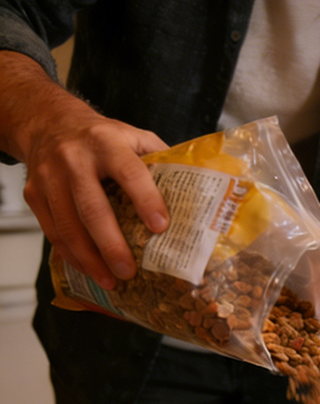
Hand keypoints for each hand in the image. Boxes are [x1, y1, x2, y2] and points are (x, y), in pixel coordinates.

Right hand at [24, 104, 169, 289]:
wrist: (49, 122)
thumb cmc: (102, 137)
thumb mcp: (134, 136)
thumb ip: (162, 159)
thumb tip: (201, 192)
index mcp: (107, 142)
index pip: (130, 172)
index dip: (146, 200)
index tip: (161, 227)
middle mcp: (74, 158)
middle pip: (92, 208)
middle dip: (112, 244)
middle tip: (130, 271)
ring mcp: (49, 177)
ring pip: (68, 226)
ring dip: (90, 259)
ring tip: (111, 281)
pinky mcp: (34, 194)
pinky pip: (53, 231)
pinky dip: (72, 256)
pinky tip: (90, 270)